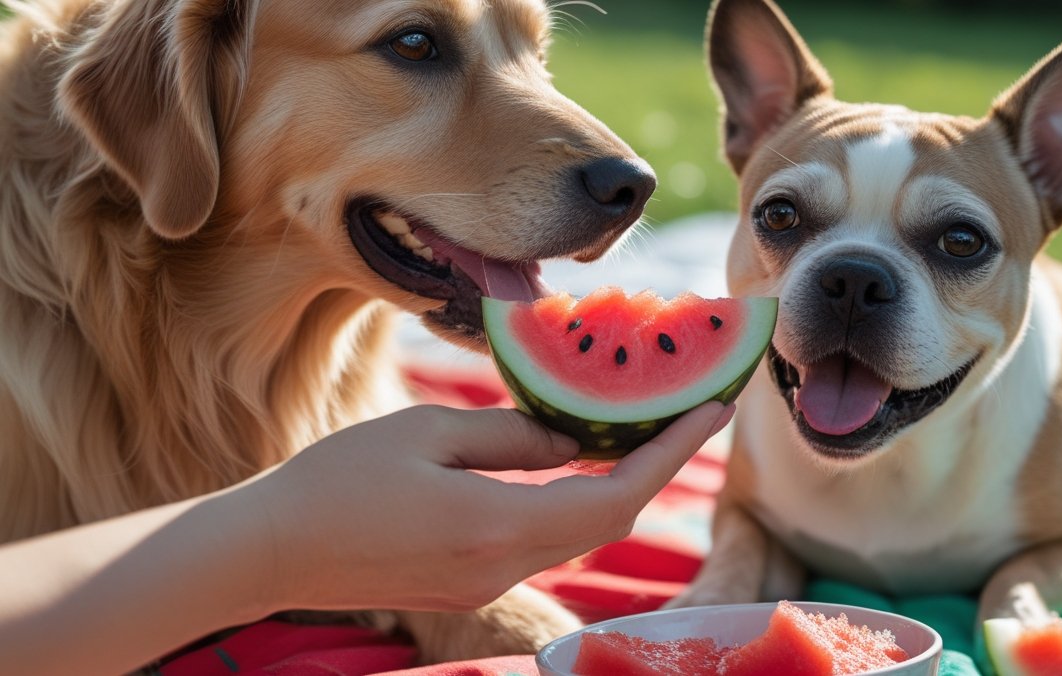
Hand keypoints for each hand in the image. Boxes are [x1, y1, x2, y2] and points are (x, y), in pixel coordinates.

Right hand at [253, 402, 734, 613]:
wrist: (272, 550)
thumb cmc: (338, 481)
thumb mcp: (427, 434)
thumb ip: (511, 436)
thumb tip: (571, 440)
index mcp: (496, 526)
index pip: (615, 496)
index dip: (671, 453)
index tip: (713, 408)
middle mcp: (503, 566)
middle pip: (606, 518)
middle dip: (653, 464)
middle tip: (688, 406)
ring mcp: (487, 582)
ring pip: (577, 530)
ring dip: (614, 481)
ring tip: (640, 424)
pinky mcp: (470, 581)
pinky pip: (542, 537)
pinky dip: (571, 498)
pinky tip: (575, 459)